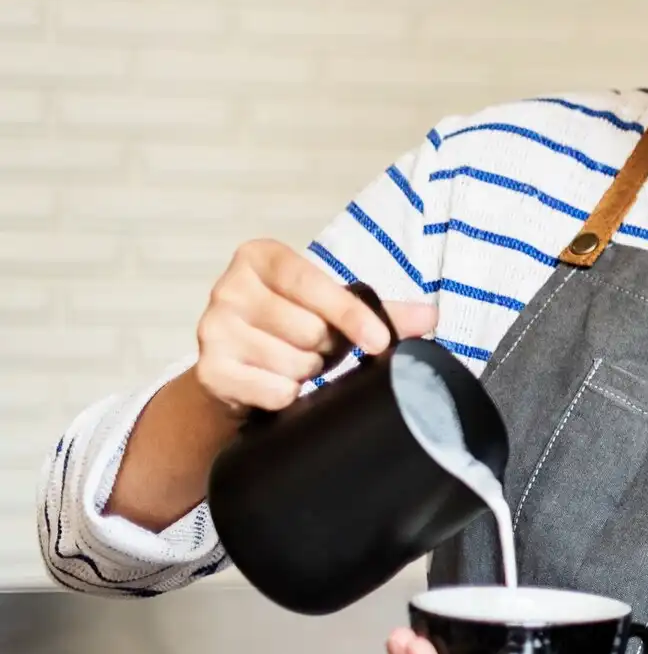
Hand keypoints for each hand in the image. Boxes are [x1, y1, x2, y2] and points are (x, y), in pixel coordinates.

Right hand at [194, 240, 437, 413]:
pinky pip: (275, 391)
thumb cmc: (288, 330)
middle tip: (317, 347)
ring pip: (294, 363)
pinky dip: (287, 394)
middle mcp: (228, 288)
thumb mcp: (329, 310)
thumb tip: (431, 316)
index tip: (379, 341)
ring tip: (295, 362)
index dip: (351, 315)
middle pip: (308, 329)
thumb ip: (379, 309)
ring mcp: (212, 330)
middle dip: (326, 347)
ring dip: (307, 372)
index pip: (312, 283)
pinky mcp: (209, 371)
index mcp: (260, 258)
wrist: (232, 373)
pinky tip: (275, 383)